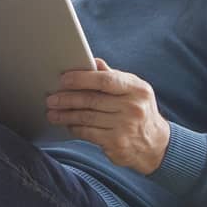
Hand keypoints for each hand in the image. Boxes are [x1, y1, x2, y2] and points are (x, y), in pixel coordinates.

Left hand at [46, 59, 170, 174]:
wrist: (156, 145)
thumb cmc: (140, 111)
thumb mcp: (133, 91)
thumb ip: (113, 77)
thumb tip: (92, 61)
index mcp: (137, 90)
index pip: (106, 80)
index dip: (82, 79)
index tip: (63, 79)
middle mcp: (133, 108)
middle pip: (92, 100)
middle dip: (67, 98)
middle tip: (51, 98)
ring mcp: (125, 127)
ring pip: (86, 118)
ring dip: (65, 115)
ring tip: (52, 112)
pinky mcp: (117, 144)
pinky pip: (88, 133)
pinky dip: (74, 128)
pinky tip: (67, 124)